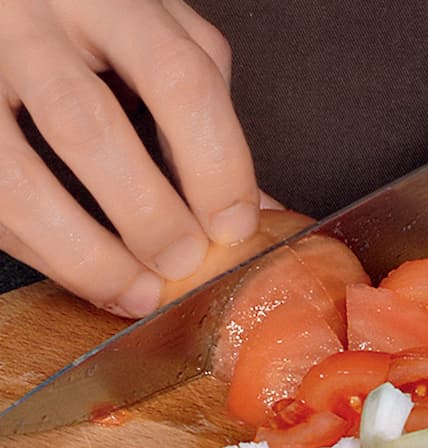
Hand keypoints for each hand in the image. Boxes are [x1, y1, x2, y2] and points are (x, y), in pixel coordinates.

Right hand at [0, 0, 268, 316]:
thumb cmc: (92, 16)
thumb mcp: (157, 34)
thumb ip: (203, 108)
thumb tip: (256, 208)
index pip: (177, 78)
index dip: (214, 164)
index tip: (234, 226)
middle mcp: (31, 20)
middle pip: (90, 127)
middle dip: (147, 215)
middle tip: (184, 263)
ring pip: (19, 177)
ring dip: (87, 252)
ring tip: (137, 292)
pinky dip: (43, 254)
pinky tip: (89, 277)